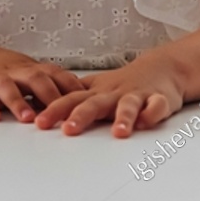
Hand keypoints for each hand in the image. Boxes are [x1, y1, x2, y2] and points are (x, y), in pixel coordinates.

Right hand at [0, 43, 88, 124]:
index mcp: (32, 68)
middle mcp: (16, 71)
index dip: (72, 88)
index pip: (56, 75)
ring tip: (27, 119)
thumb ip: (53, 86)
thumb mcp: (31, 73)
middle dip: (50, 97)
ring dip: (18, 103)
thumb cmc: (6, 69)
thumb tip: (82, 102)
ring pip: (7, 88)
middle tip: (62, 116)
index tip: (87, 102)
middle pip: (35, 79)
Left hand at [33, 53, 184, 136]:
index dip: (55, 110)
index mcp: (96, 92)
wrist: (162, 67)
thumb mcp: (95, 88)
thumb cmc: (123, 83)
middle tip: (68, 130)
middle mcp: (113, 93)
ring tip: (118, 133)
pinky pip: (157, 105)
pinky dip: (153, 113)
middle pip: (95, 103)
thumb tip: (37, 106)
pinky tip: (148, 122)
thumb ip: (72, 99)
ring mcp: (137, 95)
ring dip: (123, 117)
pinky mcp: (159, 99)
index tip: (40, 123)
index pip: (71, 99)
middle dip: (81, 116)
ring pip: (128, 105)